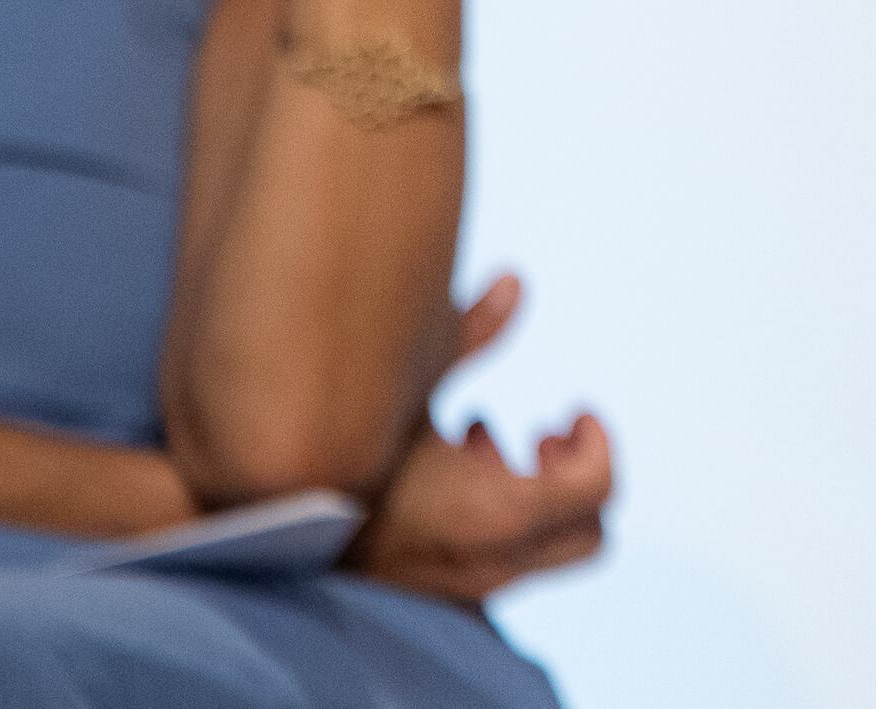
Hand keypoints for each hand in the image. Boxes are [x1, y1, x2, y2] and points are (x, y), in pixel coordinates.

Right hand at [350, 275, 610, 606]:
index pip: (598, 488)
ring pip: (546, 553)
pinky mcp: (443, 594)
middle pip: (590, 536)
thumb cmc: (348, 447)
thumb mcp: (411, 382)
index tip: (575, 410)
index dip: (599, 443)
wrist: (277, 528)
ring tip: (482, 437)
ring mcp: (469, 588)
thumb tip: (515, 281)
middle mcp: (493, 563)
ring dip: (535, 496)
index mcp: (500, 512)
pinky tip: (452, 468)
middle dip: (578, 480)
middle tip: (542, 435)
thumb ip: (471, 333)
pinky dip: (500, 521)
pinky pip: (502, 565)